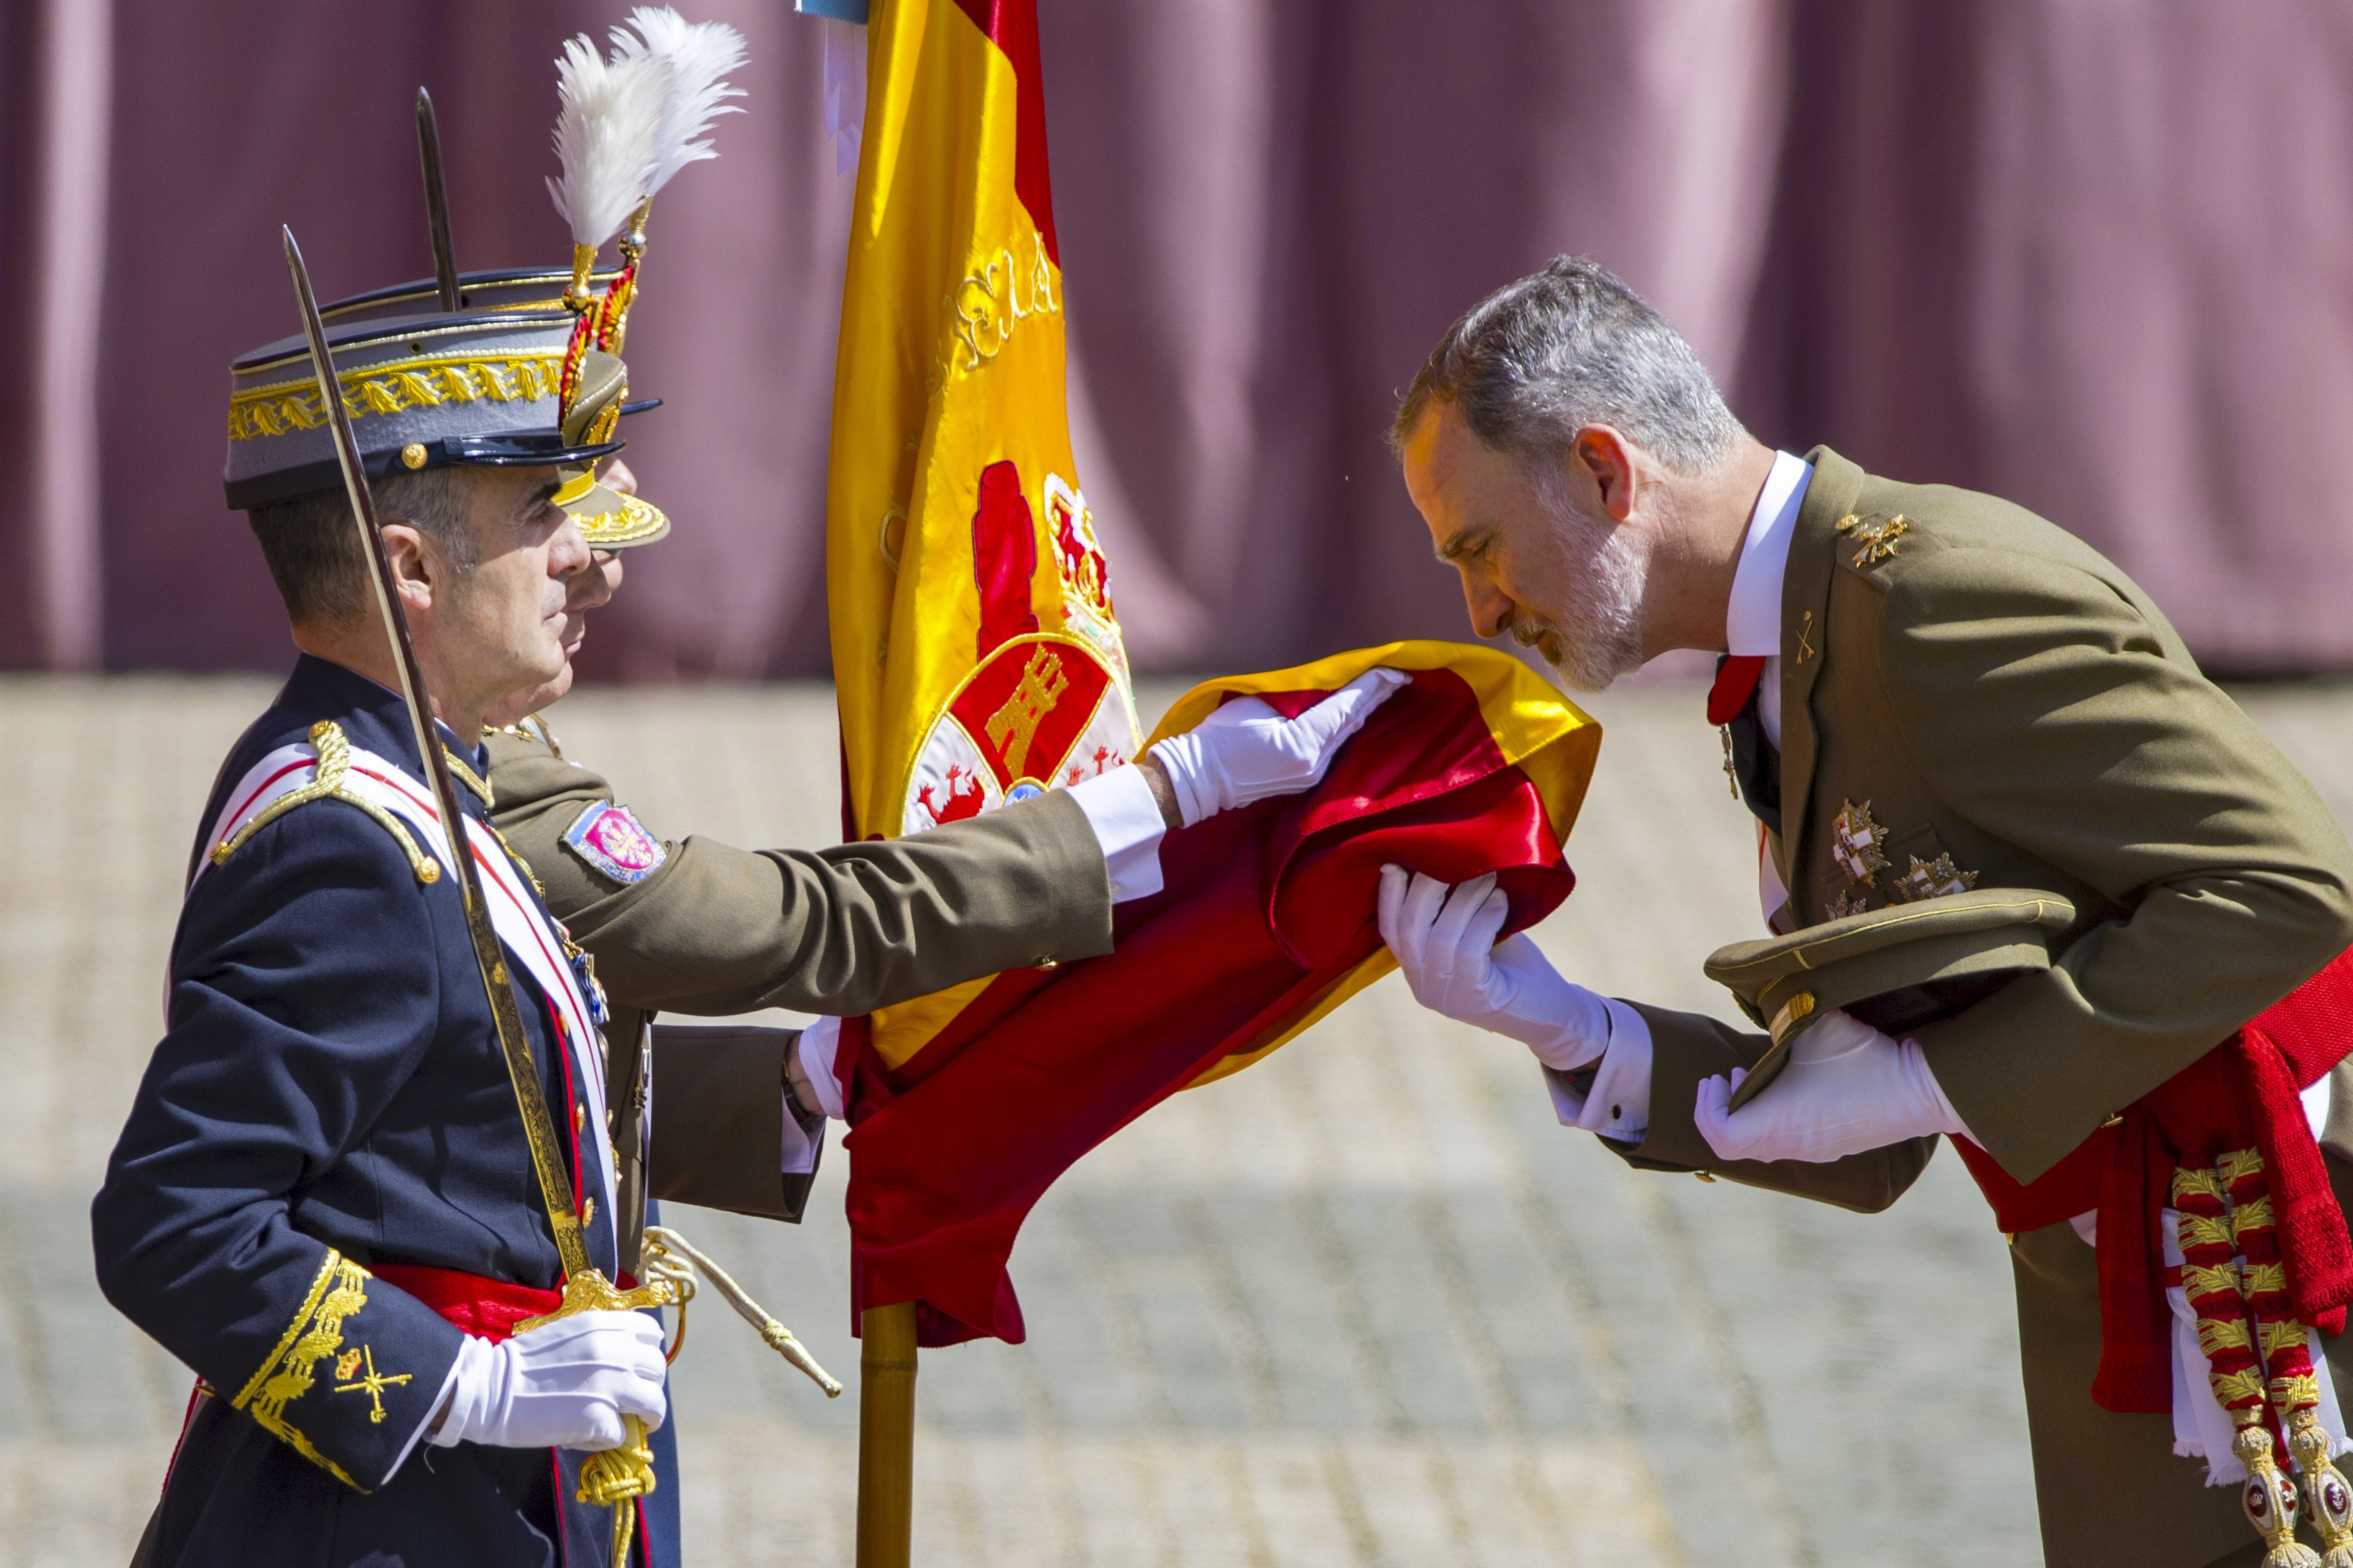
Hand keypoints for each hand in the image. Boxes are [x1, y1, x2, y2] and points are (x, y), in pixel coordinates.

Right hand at [429, 1309, 667, 1451]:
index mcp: (606, 1325)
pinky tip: (594, 1435)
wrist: (491, 1387)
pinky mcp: (600, 1419)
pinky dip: (612, 1439)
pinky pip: (623, 1434)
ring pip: (654, 1404)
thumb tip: (626, 1361)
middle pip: (658, 1369)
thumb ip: (602, 1340)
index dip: (647, 1352)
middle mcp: (616, 1352)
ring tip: (637, 1423)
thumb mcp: (570, 1333)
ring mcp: (611, 1386)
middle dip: (651, 1385)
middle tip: (638, 1399)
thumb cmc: (524, 1362)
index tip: (640, 1366)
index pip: (651, 1333)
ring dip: (648, 1416)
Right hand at [1147, 668, 1409, 826]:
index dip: (1373, 685)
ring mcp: (1311, 775)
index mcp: (1304, 743)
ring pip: (1347, 736)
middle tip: (1401, 676)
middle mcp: (1315, 763)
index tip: (1396, 669)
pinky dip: (1348, 728)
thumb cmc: (1221, 737)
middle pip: (1354, 723)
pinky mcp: (1304, 779)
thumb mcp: (1259, 706)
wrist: (1198, 780)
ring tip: (1386, 691)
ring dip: (1365, 712)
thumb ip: (1299, 698)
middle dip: (1378, 697)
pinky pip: (1334, 748)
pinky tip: (1357, 715)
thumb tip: (1329, 689)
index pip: (1348, 707)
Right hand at [1375, 866, 1607, 1068]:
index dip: (1389, 894)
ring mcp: (1447, 996)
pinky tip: (1501, 901)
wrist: (1553, 1012)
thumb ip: (1454, 910)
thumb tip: (1448, 860)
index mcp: (1417, 969)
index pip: (1389, 929)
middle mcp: (1424, 985)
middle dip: (1427, 887)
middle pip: (1409, 928)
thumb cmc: (1514, 966)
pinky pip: (1470, 949)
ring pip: (1441, 936)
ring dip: (1465, 897)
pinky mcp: (1475, 998)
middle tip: (1454, 858)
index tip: (1395, 862)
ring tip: (1488, 876)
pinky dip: (1485, 917)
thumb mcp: (1476, 935)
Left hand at [1691, 1009, 1966, 1163]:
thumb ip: (1779, 1024)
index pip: (1721, 1136)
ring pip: (1760, 1145)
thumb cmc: (1864, 1059)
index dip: (1707, 1109)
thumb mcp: (1813, 1028)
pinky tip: (1786, 1088)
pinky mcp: (1833, 1147)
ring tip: (1750, 1077)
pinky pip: (1786, 1143)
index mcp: (1779, 1123)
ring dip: (1747, 1114)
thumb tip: (1764, 1012)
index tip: (1717, 1076)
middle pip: (1734, 1145)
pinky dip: (1771, 1120)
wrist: (1922, 1089)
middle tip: (1723, 1077)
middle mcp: (1794, 1145)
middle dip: (1719, 1111)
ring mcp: (1814, 1150)